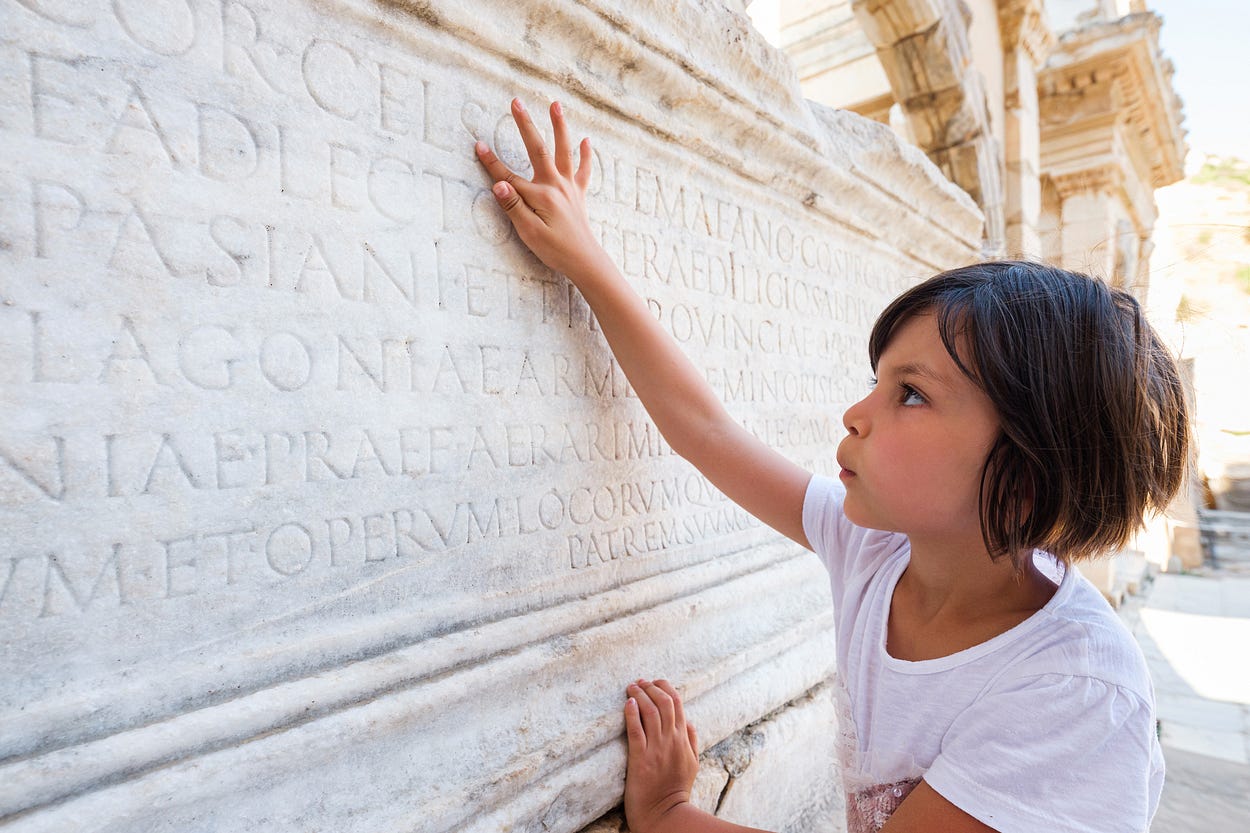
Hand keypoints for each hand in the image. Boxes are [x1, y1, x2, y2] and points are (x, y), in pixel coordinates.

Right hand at [474, 98, 609, 278]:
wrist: (585, 260)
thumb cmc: (555, 249)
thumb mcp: (529, 232)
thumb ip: (514, 206)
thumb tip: (498, 184)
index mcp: (540, 195)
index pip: (509, 176)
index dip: (491, 162)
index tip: (478, 145)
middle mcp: (556, 185)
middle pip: (537, 149)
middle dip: (525, 124)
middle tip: (515, 102)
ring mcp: (569, 187)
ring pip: (564, 151)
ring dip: (559, 126)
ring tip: (555, 104)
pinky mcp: (578, 194)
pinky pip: (583, 170)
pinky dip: (585, 155)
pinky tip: (585, 141)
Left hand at [624, 678, 699, 832]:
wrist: (665, 814)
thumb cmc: (676, 790)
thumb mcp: (693, 764)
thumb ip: (692, 741)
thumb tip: (690, 721)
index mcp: (683, 739)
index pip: (677, 703)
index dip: (665, 687)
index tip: (654, 682)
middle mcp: (672, 740)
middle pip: (664, 702)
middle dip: (651, 687)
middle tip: (639, 681)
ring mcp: (657, 749)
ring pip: (650, 712)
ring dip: (640, 695)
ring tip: (631, 686)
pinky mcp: (640, 759)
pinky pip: (636, 730)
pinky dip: (632, 713)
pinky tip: (627, 702)